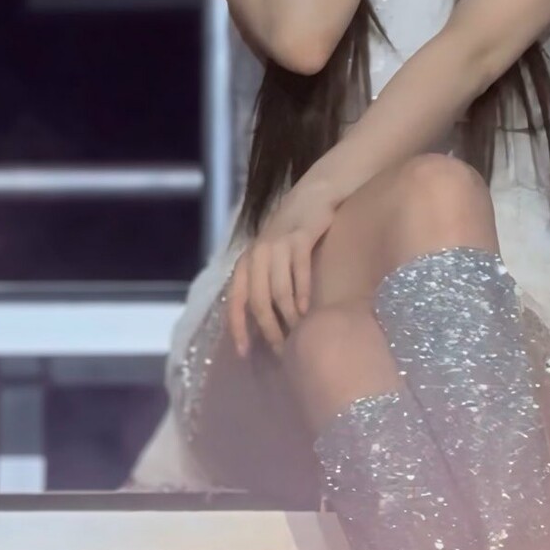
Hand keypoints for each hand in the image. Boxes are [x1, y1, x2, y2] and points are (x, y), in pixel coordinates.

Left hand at [226, 177, 337, 357]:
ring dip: (289, 317)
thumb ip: (264, 281)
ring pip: (279, 291)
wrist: (314, 195)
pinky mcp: (300, 238)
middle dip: (269, 330)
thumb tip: (267, 323)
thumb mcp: (271, 256)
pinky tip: (309, 310)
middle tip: (282, 351)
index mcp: (246, 262)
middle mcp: (257, 254)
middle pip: (258, 301)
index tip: (244, 353)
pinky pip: (299, 272)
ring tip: (299, 335)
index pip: (235, 301)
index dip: (238, 328)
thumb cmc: (292, 233)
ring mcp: (277, 245)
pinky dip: (303, 294)